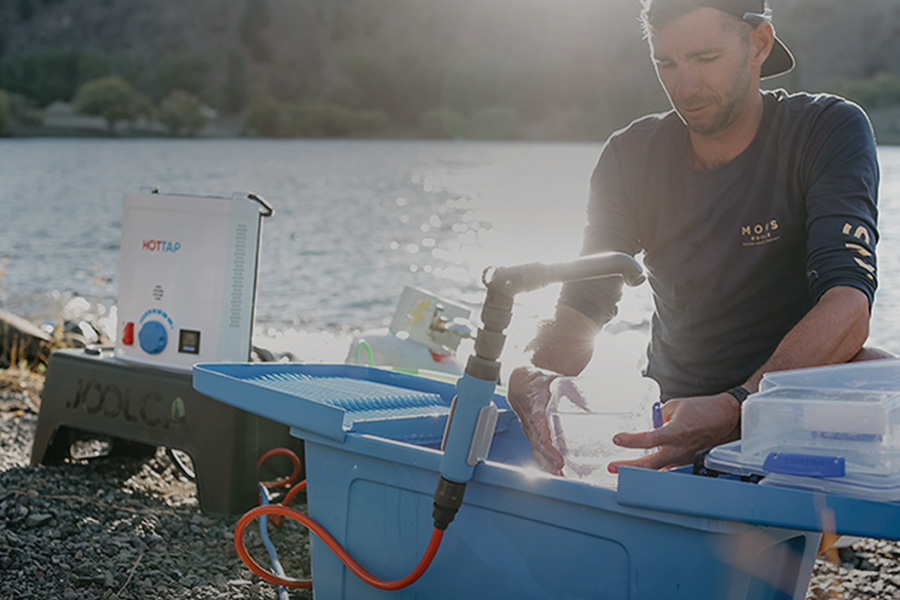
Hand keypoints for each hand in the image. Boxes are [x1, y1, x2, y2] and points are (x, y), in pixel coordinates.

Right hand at [507, 365, 563, 474]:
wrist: (520, 383)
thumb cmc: (537, 382)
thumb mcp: (554, 381)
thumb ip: (572, 392)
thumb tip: (590, 405)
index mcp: (534, 405)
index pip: (538, 424)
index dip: (545, 438)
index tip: (553, 448)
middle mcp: (530, 421)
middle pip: (538, 442)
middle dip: (549, 457)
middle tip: (561, 469)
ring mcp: (530, 430)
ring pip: (536, 449)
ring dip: (547, 464)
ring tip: (560, 476)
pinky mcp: (532, 435)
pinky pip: (537, 450)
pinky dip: (546, 462)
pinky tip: (556, 472)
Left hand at [607, 392, 741, 472]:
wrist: (727, 418)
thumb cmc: (703, 409)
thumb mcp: (675, 406)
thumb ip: (657, 417)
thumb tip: (646, 426)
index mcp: (676, 432)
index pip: (649, 439)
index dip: (631, 440)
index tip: (617, 439)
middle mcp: (680, 449)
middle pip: (650, 463)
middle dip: (629, 467)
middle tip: (612, 467)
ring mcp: (684, 458)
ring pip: (658, 469)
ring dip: (639, 470)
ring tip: (621, 471)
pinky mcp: (687, 461)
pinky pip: (667, 467)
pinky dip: (654, 469)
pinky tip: (641, 471)